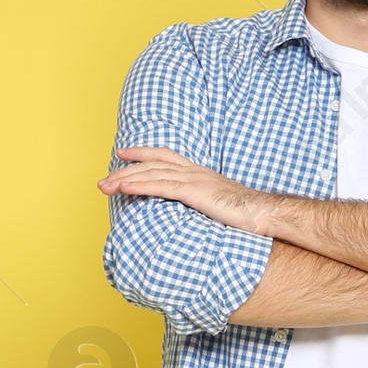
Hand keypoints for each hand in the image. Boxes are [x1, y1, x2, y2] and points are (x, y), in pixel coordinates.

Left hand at [98, 146, 268, 229]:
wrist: (263, 212)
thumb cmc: (248, 213)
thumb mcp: (221, 205)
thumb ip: (206, 204)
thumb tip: (198, 214)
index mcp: (200, 173)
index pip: (165, 157)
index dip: (143, 154)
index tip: (123, 155)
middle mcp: (194, 171)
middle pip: (151, 164)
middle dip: (124, 170)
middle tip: (103, 179)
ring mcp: (193, 180)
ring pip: (151, 175)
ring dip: (124, 179)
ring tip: (104, 186)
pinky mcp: (194, 192)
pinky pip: (160, 187)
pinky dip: (139, 186)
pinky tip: (123, 189)